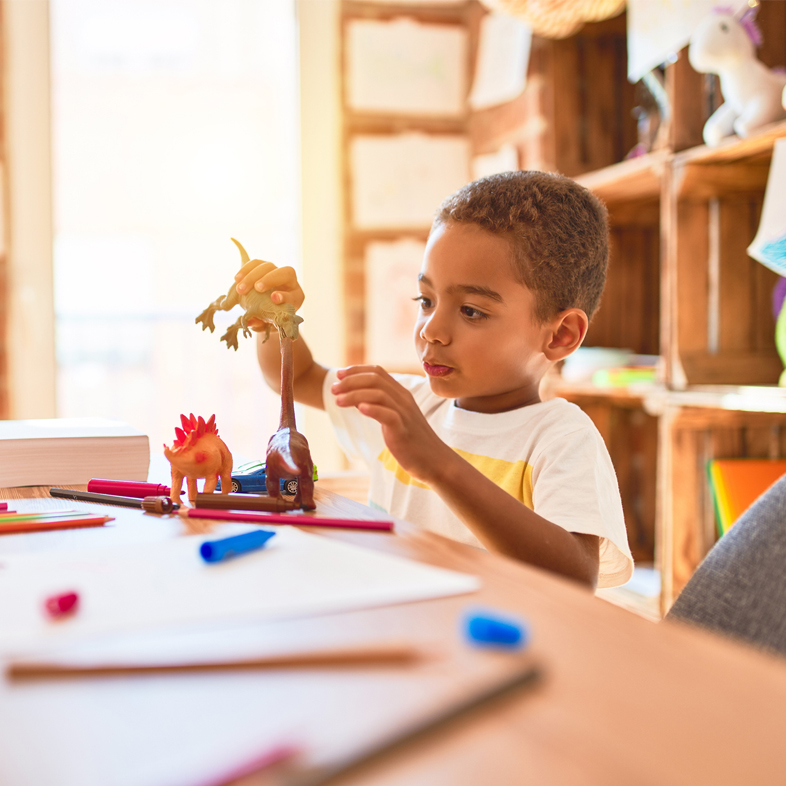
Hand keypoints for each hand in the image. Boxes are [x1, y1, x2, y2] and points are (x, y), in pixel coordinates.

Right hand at [234, 260, 304, 330]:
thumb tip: (249, 322)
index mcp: (296, 298)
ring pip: (268, 266)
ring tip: (240, 289)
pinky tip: (236, 279)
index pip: (294, 295)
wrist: (266, 308)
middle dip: (270, 279)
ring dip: (252, 275)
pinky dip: (246, 269)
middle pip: (286, 273)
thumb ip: (260, 324)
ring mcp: (277, 272)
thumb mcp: (267, 324)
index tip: (274, 298)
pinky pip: (256, 263)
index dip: (284, 296)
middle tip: (256, 288)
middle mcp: (290, 282)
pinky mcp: (264, 267)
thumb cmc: (270, 317)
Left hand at [331, 366, 446, 484]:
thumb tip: (358, 399)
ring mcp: (404, 413)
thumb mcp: (395, 418)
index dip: (356, 370)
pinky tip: (359, 410)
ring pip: (379, 394)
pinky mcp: (403, 430)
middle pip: (375, 379)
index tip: (339, 374)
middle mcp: (403, 399)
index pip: (378, 372)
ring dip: (355, 394)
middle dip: (350, 381)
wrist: (434, 460)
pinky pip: (388, 414)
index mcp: (401, 394)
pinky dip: (372, 409)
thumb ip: (381, 406)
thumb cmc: (411, 441)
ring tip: (338, 401)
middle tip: (333, 389)